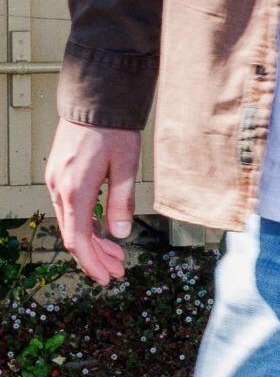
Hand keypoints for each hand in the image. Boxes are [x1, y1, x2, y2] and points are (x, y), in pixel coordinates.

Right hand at [44, 122, 142, 286]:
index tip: (106, 278)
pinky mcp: (60, 173)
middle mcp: (60, 187)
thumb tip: (121, 234)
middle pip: (73, 234)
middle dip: (95, 256)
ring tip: (116, 254)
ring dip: (92, 241)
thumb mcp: (125, 167)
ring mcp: (56, 180)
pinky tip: (102, 230)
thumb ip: (121, 202)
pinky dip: (85, 223)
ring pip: (71, 222)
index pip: (78, 239)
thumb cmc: (112, 128)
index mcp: (75, 190)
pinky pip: (69, 207)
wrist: (95, 98)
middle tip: (117, 270)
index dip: (92, 263)